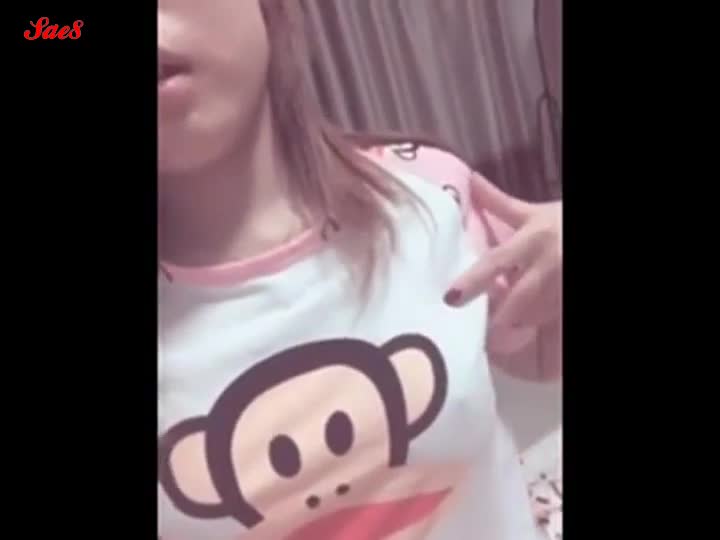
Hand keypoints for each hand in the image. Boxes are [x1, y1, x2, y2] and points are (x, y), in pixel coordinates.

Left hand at [445, 174, 561, 329]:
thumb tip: (470, 180)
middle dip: (498, 319)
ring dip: (519, 323)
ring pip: (535, 316)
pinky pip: (553, 322)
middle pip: (516, 302)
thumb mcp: (536, 213)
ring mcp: (562, 286)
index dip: (472, 281)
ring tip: (505, 331)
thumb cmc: (565, 222)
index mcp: (533, 238)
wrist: (598, 227)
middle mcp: (549, 263)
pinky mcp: (569, 302)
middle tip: (483, 331)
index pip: (495, 262)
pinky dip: (540, 327)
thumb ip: (498, 204)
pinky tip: (532, 330)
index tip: (450, 298)